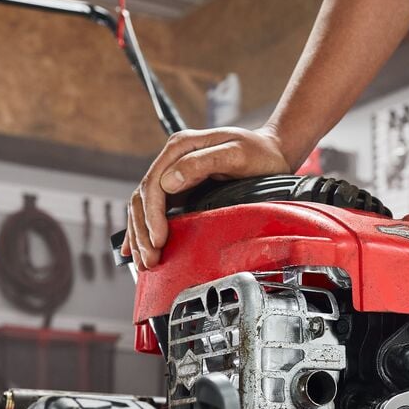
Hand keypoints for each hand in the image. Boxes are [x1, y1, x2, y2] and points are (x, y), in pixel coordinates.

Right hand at [121, 126, 291, 267]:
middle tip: (149, 260)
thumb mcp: (236, 154)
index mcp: (181, 146)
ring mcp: (175, 173)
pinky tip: (135, 247)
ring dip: (140, 235)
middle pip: (143, 198)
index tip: (158, 240)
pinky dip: (143, 229)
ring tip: (144, 261)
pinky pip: (153, 209)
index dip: (152, 216)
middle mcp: (173, 158)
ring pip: (144, 206)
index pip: (154, 185)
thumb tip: (170, 181)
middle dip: (142, 232)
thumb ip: (202, 163)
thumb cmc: (259, 152)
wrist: (273, 151)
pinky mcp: (180, 188)